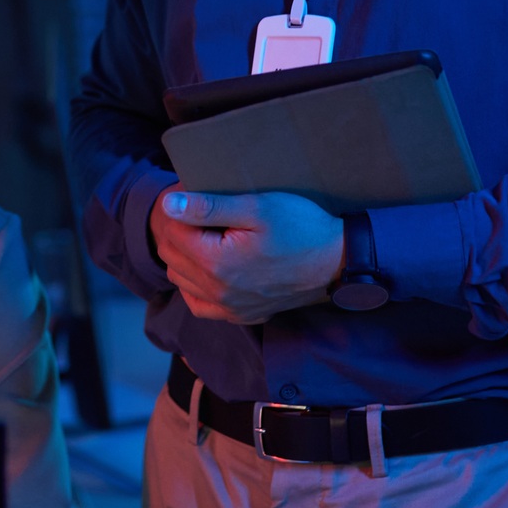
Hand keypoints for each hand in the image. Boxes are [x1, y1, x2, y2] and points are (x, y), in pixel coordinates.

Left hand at [148, 186, 345, 324]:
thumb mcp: (256, 208)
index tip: (192, 191)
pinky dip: (195, 285)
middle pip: (172, 256)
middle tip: (198, 210)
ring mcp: (230, 308)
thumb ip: (209, 207)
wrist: (338, 261)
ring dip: (183, 256)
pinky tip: (208, 267)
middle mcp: (218, 292)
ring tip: (204, 234)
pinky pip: (200, 305)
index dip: (178, 207)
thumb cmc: (301, 227)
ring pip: (181, 280)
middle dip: (177, 230)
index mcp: (217, 262)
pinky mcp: (242, 315)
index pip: (172, 232)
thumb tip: (169, 204)